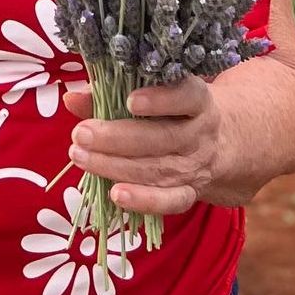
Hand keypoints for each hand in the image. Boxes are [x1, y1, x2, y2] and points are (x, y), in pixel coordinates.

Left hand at [62, 75, 225, 218]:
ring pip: (158, 170)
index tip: (130, 100)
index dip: (161, 100)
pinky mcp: (190, 193)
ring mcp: (196, 167)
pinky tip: (115, 195)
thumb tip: (72, 99)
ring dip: (116, 167)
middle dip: (117, 138)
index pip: (187, 97)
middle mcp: (200, 134)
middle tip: (81, 134)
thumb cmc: (175, 110)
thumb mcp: (155, 92)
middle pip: (162, 138)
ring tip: (80, 157)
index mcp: (198, 101)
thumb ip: (112, 93)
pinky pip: (170, 201)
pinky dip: (144, 201)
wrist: (222, 143)